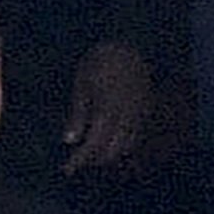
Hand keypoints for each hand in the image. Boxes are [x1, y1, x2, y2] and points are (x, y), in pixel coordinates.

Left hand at [62, 42, 153, 175]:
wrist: (132, 43)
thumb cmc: (100, 63)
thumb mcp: (82, 85)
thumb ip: (78, 115)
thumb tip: (70, 141)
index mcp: (108, 110)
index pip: (93, 145)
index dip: (80, 160)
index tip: (67, 169)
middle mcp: (127, 116)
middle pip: (111, 151)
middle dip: (94, 160)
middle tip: (77, 162)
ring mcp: (140, 114)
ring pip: (126, 147)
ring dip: (108, 155)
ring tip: (92, 155)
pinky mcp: (146, 111)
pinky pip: (135, 136)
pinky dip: (121, 145)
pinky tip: (109, 144)